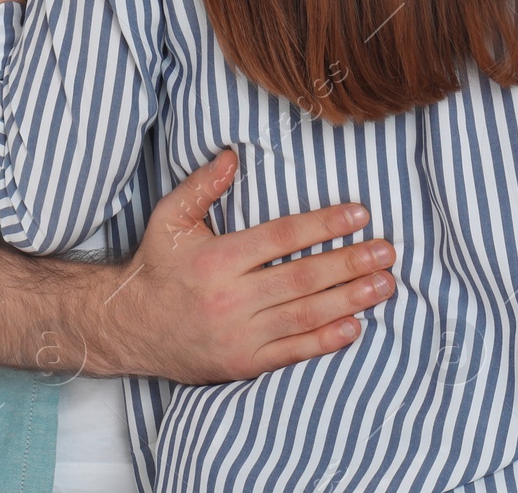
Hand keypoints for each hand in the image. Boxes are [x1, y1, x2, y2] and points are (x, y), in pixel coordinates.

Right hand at [81, 147, 397, 382]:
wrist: (130, 328)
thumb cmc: (157, 266)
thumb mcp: (171, 219)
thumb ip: (203, 186)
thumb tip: (233, 154)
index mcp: (217, 260)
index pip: (281, 238)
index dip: (322, 225)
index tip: (358, 214)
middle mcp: (231, 299)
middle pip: (302, 279)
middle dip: (349, 263)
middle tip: (387, 251)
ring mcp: (239, 336)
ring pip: (304, 317)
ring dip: (349, 300)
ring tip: (384, 284)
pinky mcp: (244, 364)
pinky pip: (292, 353)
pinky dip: (325, 342)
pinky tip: (356, 326)